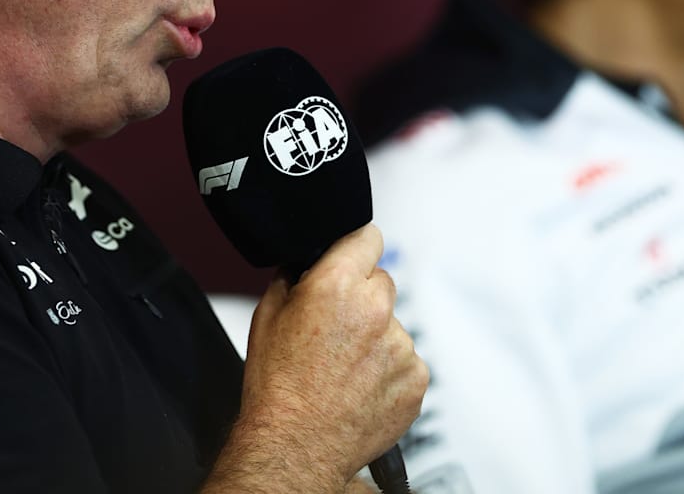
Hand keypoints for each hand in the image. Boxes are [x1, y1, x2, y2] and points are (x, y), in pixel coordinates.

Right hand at [203, 224, 426, 492]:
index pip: (368, 237)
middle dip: (362, 298)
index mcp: (338, 285)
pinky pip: (406, 361)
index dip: (356, 249)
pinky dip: (389, 371)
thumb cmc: (277, 387)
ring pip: (393, 326)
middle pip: (382, 283)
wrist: (295, 445)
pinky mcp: (416, 379)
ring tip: (344, 369)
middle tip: (336, 330)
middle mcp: (375, 310)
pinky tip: (360, 387)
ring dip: (376, 338)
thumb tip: (306, 264)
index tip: (352, 259)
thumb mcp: (267, 315)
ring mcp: (401, 346)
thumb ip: (293, 278)